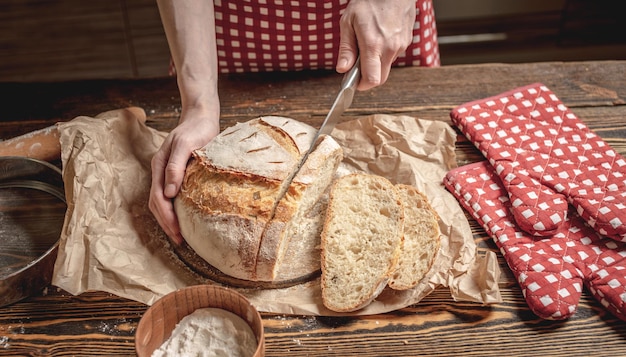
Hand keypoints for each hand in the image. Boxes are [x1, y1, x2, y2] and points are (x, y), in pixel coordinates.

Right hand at [149, 105, 219, 243]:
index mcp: (159, 165)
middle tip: (180, 240)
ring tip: (180, 235)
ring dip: (168, 219)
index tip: (178, 232)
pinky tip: (185, 218)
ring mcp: (167, 173)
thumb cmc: (196, 128)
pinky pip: (171, 196)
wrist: (201, 116)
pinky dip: (175, 210)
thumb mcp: (187, 144)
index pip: (158, 198)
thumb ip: (176, 166)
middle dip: (166, 223)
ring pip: (161, 202)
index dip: (166, 217)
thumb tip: (169, 193)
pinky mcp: (177, 173)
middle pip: (156, 204)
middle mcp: (160, 171)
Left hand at [337, 0, 415, 89]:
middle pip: (381, 78)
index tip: (354, 82)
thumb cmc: (370, 1)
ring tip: (368, 42)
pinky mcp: (406, 41)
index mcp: (373, 45)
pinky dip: (384, 52)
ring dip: (376, 62)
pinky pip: (393, 55)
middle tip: (358, 66)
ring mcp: (400, 45)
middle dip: (369, 77)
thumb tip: (342, 69)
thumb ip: (346, 48)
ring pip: (387, 65)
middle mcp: (390, 48)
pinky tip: (379, 37)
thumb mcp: (349, 22)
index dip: (362, 85)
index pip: (372, 79)